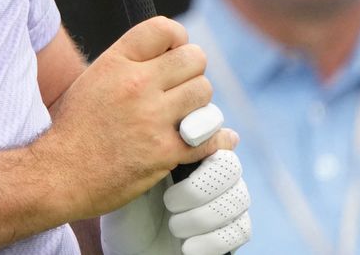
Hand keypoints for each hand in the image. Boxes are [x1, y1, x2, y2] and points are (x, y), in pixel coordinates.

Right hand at [39, 17, 231, 217]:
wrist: (59, 174)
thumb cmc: (75, 127)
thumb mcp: (93, 79)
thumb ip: (129, 63)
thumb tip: (169, 55)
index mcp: (115, 62)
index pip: (164, 28)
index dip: (177, 39)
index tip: (174, 54)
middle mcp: (136, 85)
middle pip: (194, 60)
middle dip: (192, 73)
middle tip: (181, 90)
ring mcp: (152, 118)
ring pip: (205, 95)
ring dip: (200, 107)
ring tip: (185, 117)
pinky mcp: (165, 152)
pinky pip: (211, 138)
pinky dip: (217, 140)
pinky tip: (212, 140)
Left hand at [100, 123, 251, 254]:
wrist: (125, 241)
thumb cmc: (118, 200)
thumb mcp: (124, 170)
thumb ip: (146, 143)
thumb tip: (172, 117)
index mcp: (188, 145)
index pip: (212, 124)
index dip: (205, 124)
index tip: (186, 134)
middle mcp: (210, 168)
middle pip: (229, 164)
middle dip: (200, 187)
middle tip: (169, 201)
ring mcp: (224, 198)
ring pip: (238, 197)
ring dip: (203, 217)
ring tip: (173, 225)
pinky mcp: (229, 228)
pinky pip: (241, 229)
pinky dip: (213, 240)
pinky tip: (187, 246)